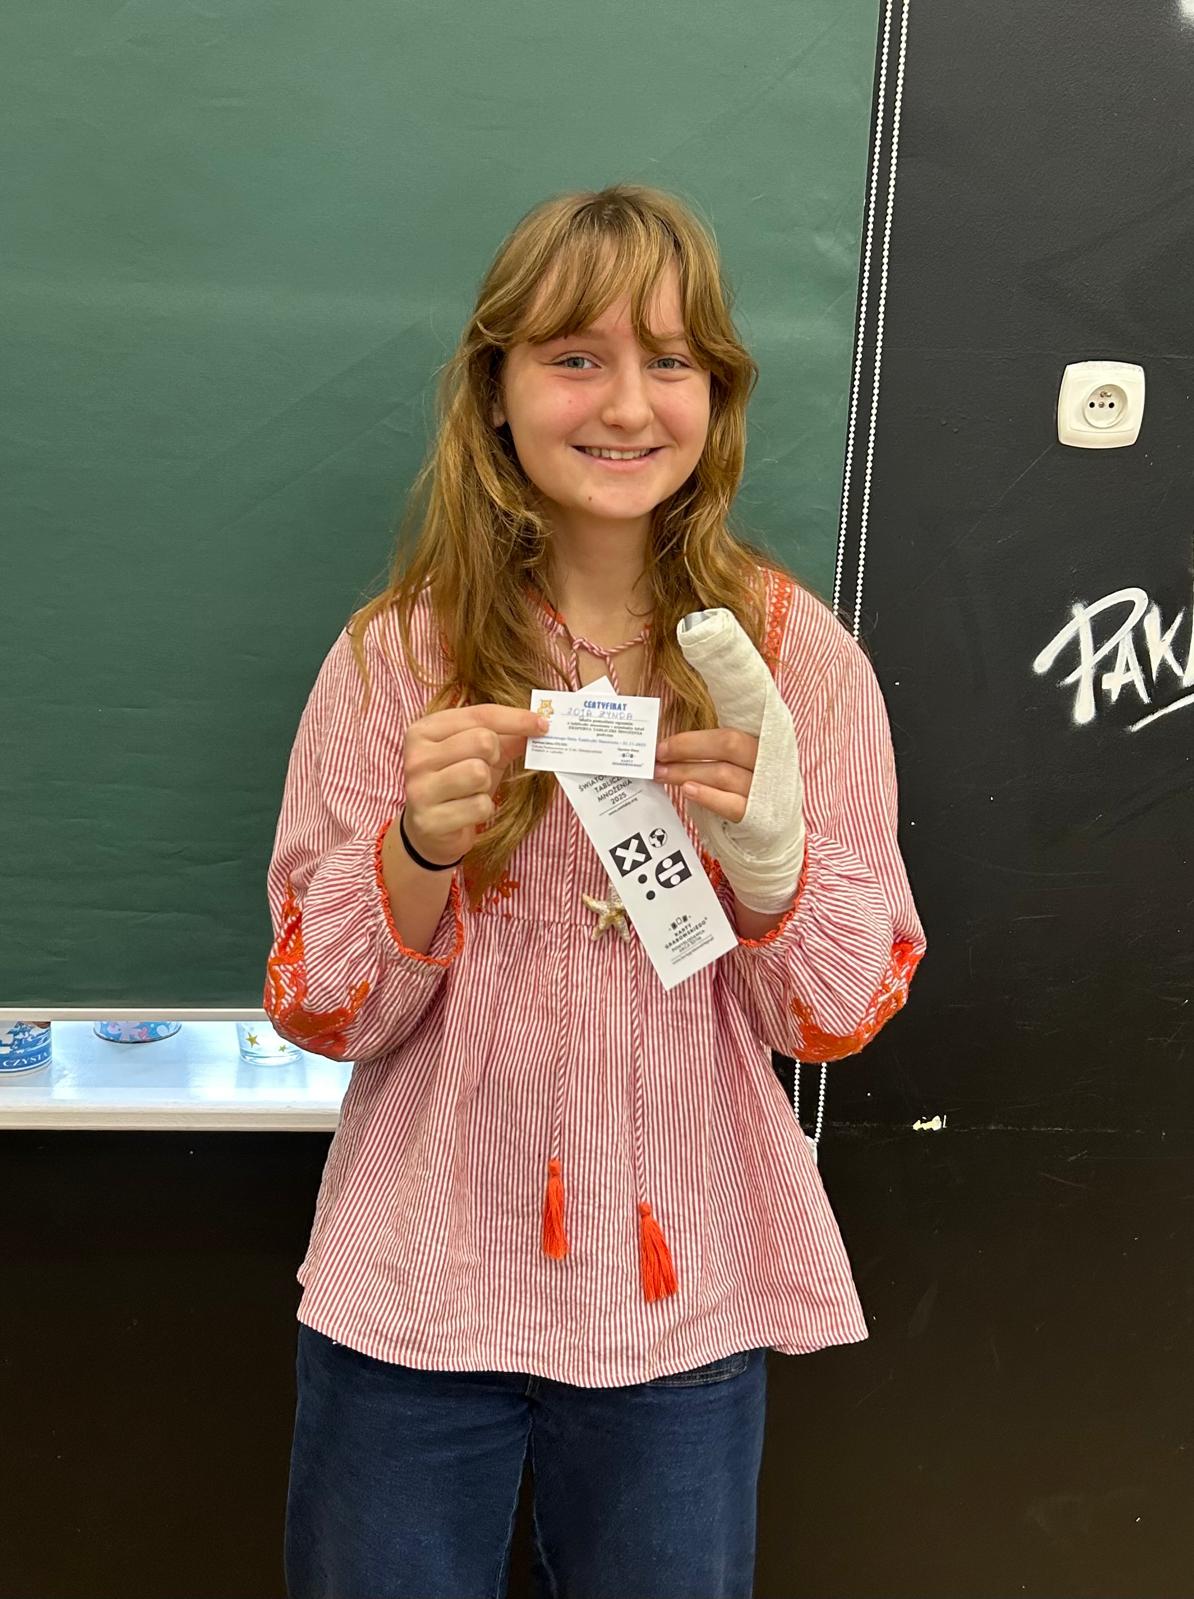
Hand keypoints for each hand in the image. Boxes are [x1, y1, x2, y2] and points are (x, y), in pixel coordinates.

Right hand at [402, 704, 548, 865]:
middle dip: (495, 756)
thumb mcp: (478, 755)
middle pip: (482, 741)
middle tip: (485, 768)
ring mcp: (419, 789)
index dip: (516, 719)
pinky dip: (483, 810)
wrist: (429, 832)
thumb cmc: (457, 785)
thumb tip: (539, 725)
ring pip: (479, 773)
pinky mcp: (429, 820)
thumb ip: (505, 737)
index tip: (542, 724)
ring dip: (486, 786)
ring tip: (472, 792)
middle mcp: (417, 756)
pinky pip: (479, 806)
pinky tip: (467, 813)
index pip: (480, 715)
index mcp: (425, 730)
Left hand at [654, 729, 759, 820]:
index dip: (694, 735)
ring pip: (723, 774)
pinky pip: (732, 805)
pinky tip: (688, 790)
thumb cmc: (754, 787)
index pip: (730, 731)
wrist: (781, 827)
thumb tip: (673, 748)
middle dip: (687, 748)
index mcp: (766, 742)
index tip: (665, 742)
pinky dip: (708, 796)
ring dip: (687, 772)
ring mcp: (766, 789)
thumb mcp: (744, 763)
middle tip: (659, 756)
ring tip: (663, 774)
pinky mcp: (760, 817)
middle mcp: (769, 762)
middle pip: (728, 745)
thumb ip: (717, 751)